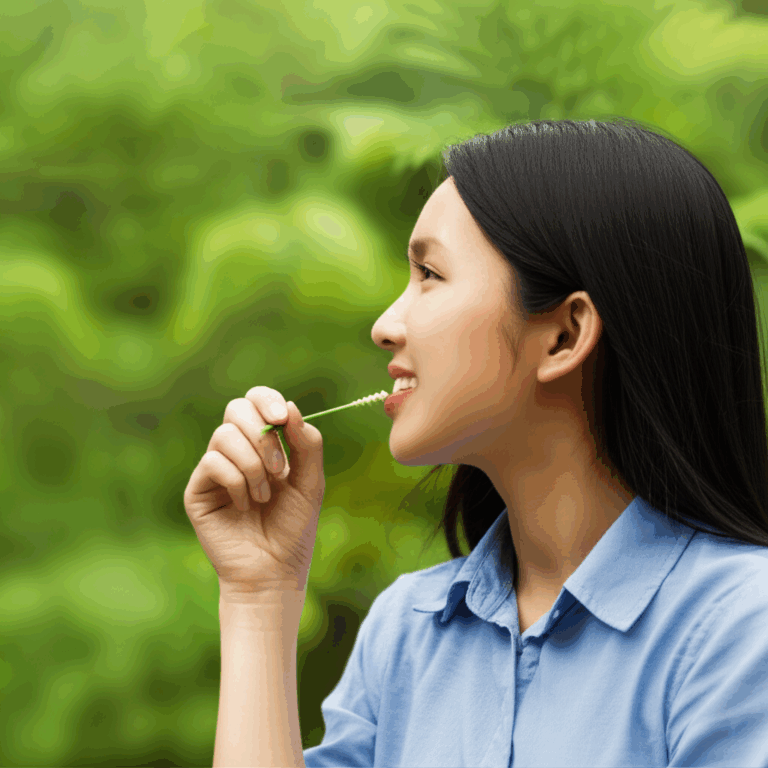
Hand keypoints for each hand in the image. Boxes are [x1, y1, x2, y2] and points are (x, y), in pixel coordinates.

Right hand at [183, 387, 324, 597]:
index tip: (282, 418)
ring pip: (224, 435)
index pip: (256, 400)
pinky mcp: (198, 489)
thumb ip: (307, 444)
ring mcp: (215, 468)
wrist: (274, 570)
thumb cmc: (293, 527)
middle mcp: (236, 450)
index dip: (267, 400)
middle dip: (263, 435)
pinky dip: (237, 482)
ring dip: (254, 465)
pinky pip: (213, 462)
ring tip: (264, 495)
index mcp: (264, 442)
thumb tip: (291, 407)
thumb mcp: (311, 482)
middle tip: (281, 469)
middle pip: (236, 408)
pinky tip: (245, 505)